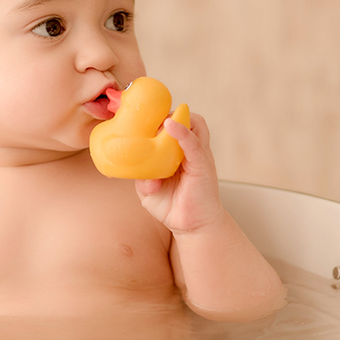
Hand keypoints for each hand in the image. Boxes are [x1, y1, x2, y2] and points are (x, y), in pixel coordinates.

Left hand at [135, 112, 224, 233]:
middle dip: (165, 113)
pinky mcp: (202, 165)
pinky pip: (194, 143)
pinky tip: (170, 126)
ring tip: (160, 124)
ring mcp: (198, 155)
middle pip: (184, 116)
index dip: (157, 116)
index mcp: (177, 150)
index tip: (138, 116)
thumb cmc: (173, 206)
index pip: (172, 122)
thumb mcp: (149, 191)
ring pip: (194, 123)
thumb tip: (140, 173)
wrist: (194, 226)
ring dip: (176, 118)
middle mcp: (190, 148)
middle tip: (146, 120)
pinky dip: (182, 133)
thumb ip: (142, 178)